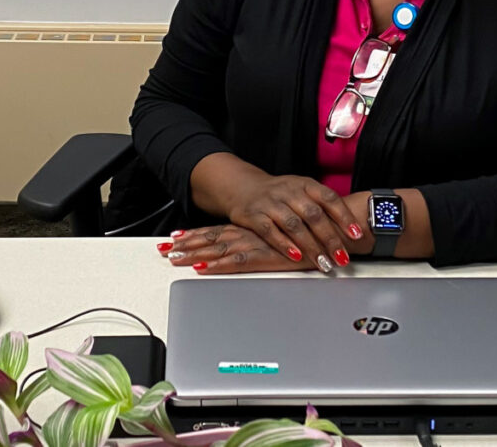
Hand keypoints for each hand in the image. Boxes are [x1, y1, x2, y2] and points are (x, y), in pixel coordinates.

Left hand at [158, 225, 321, 274]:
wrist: (332, 232)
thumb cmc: (310, 235)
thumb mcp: (282, 237)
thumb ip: (266, 240)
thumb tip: (253, 246)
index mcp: (252, 228)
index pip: (217, 231)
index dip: (194, 235)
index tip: (174, 239)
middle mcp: (251, 233)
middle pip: (212, 239)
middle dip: (187, 245)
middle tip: (164, 250)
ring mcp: (257, 244)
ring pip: (219, 249)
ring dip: (196, 254)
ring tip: (175, 258)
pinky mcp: (267, 256)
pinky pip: (237, 261)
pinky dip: (219, 264)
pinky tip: (204, 267)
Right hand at [224, 172, 367, 270]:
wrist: (243, 187)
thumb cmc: (280, 194)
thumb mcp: (301, 192)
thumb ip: (321, 207)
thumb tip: (350, 230)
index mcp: (305, 184)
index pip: (329, 198)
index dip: (344, 216)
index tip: (356, 234)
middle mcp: (289, 191)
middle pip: (313, 214)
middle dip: (330, 238)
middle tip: (342, 257)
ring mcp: (271, 203)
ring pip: (294, 224)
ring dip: (311, 246)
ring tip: (323, 263)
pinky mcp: (254, 216)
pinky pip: (270, 231)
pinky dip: (284, 244)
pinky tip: (296, 257)